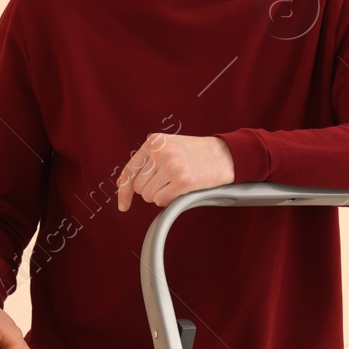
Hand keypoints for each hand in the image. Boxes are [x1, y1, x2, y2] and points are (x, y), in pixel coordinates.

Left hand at [116, 134, 234, 210]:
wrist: (225, 154)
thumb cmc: (196, 153)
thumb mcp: (169, 146)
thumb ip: (147, 160)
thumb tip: (123, 183)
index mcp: (154, 142)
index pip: (130, 170)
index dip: (124, 191)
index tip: (123, 206)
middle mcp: (160, 152)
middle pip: (139, 187)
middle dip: (150, 190)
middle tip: (167, 184)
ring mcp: (171, 167)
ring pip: (149, 195)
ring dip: (160, 195)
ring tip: (176, 184)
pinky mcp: (182, 181)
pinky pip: (161, 201)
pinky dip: (169, 201)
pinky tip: (181, 190)